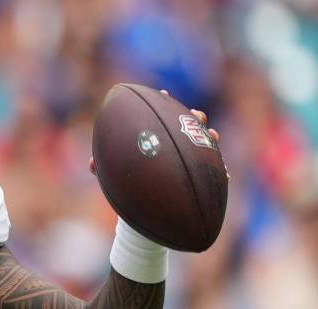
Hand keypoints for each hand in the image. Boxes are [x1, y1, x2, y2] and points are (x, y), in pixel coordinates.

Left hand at [88, 91, 220, 174]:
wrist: (140, 204)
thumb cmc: (127, 182)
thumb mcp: (113, 174)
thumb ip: (103, 167)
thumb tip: (93, 165)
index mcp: (155, 136)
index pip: (161, 114)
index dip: (163, 103)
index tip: (163, 94)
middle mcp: (174, 143)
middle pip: (188, 124)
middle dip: (193, 117)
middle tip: (195, 115)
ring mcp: (188, 158)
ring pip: (204, 144)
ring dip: (210, 139)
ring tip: (213, 135)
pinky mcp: (197, 175)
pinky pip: (211, 173)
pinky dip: (218, 172)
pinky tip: (224, 174)